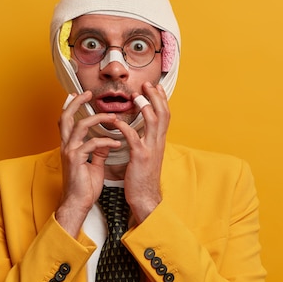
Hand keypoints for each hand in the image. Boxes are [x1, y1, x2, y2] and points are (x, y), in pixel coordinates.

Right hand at [56, 91, 120, 236]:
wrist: (78, 204)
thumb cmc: (84, 186)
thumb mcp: (94, 164)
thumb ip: (98, 151)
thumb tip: (106, 141)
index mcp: (70, 145)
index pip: (67, 120)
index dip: (72, 106)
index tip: (81, 95)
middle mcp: (66, 146)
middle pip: (65, 117)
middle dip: (76, 103)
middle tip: (88, 93)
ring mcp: (70, 152)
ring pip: (79, 126)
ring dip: (97, 119)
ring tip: (113, 118)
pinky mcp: (76, 160)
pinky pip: (91, 144)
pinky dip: (106, 141)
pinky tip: (117, 143)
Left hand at [113, 82, 169, 223]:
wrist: (145, 197)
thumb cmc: (142, 177)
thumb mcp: (148, 155)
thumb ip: (146, 140)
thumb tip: (141, 129)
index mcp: (159, 141)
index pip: (165, 114)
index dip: (161, 99)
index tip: (155, 86)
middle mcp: (158, 142)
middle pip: (163, 113)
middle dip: (156, 97)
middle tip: (148, 84)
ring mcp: (151, 149)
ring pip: (154, 121)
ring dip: (145, 106)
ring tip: (136, 96)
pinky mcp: (141, 157)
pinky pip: (133, 138)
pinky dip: (125, 127)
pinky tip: (117, 121)